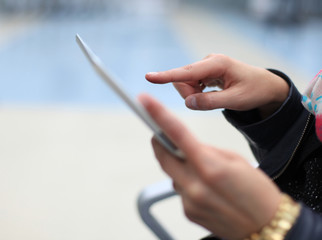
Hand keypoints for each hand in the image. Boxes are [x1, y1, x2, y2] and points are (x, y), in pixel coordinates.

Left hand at [138, 93, 281, 239]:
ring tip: (202, 170)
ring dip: (179, 165)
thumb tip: (186, 146)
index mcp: (210, 167)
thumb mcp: (236, 161)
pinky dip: (187, 182)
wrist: (267, 227)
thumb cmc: (258, 192)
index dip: (158, 115)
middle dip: (161, 143)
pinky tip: (206, 188)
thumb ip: (207, 151)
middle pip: (163, 156)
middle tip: (163, 134)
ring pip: (171, 174)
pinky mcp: (188, 213)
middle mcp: (195, 186)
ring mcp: (190, 202)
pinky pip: (179, 190)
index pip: (177, 135)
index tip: (145, 102)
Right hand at [146, 54, 288, 117]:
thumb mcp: (236, 100)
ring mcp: (206, 66)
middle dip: (189, 94)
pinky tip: (212, 94)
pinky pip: (191, 84)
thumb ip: (211, 102)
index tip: (149, 77)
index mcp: (217, 64)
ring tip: (214, 98)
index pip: (187, 72)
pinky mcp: (206, 72)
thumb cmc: (254, 91)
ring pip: (186, 83)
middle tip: (209, 102)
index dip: (167, 76)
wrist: (265, 86)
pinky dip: (197, 94)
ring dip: (194, 95)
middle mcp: (209, 62)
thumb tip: (188, 102)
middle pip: (183, 79)